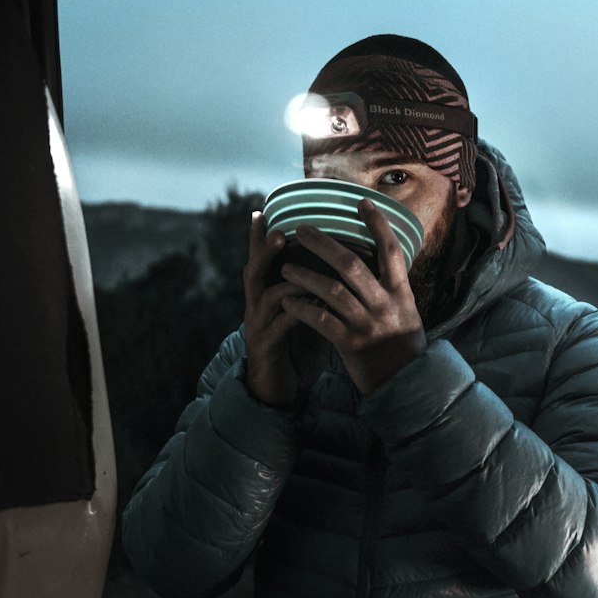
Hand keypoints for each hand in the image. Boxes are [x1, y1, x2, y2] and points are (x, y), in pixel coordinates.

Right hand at [242, 211, 329, 408]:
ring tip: (298, 270)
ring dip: (284, 282)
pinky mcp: (268, 347)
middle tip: (277, 232)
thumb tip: (343, 265)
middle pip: (255, 271)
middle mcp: (258, 306)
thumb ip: (314, 289)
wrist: (280, 386)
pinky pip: (279, 327)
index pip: (264, 260)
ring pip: (265, 296)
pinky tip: (310, 308)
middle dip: (263, 250)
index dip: (261, 237)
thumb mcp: (305, 312)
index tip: (265, 210)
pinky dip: (296, 315)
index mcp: (268, 294)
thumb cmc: (297, 346)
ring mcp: (259, 326)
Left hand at [279, 199, 426, 395]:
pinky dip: (302, 308)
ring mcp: (367, 324)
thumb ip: (392, 289)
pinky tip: (288, 300)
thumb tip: (381, 261)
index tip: (361, 202)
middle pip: (350, 264)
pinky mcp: (351, 344)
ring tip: (286, 266)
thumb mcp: (408, 314)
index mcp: (401, 293)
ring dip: (304, 274)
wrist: (407, 385)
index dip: (377, 223)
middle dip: (323, 243)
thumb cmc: (404, 348)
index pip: (390, 250)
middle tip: (301, 229)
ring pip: (331, 290)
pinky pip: (321, 320)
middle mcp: (385, 304)